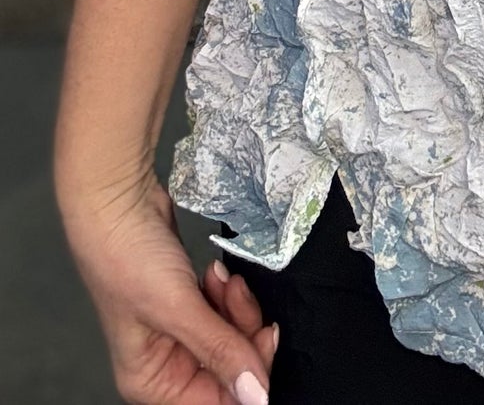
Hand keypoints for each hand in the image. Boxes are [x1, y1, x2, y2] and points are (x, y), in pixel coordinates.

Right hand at [57, 170, 276, 403]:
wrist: (116, 199)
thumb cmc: (126, 256)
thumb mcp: (177, 308)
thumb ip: (221, 351)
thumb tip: (258, 398)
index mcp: (152, 382)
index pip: (216, 402)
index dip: (247, 377)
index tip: (266, 339)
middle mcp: (164, 364)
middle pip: (228, 369)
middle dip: (242, 332)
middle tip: (240, 298)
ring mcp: (178, 330)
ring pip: (231, 337)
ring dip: (236, 307)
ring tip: (221, 279)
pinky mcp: (189, 299)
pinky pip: (224, 310)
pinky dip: (227, 292)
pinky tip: (216, 272)